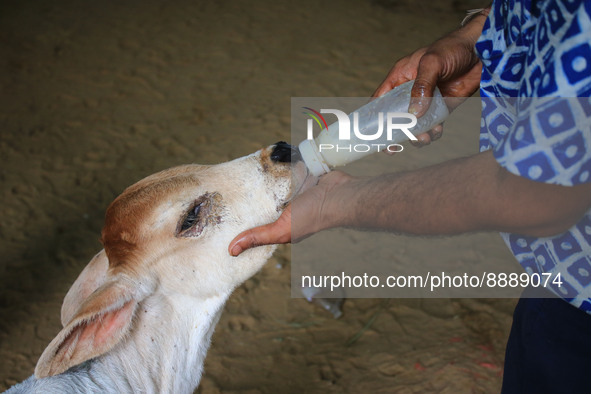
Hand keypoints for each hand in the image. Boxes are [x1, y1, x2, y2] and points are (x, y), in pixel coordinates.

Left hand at [228, 171, 353, 255]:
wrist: (340, 193)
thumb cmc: (313, 216)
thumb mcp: (282, 229)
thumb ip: (258, 237)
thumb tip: (231, 250)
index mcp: (284, 226)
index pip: (259, 224)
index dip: (244, 221)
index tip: (224, 215)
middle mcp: (289, 210)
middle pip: (264, 203)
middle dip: (250, 197)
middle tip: (227, 188)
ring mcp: (296, 192)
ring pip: (273, 185)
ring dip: (263, 179)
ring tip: (241, 172)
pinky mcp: (301, 176)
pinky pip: (285, 170)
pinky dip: (278, 166)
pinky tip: (263, 161)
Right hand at [373, 10, 487, 146]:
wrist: (482, 49)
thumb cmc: (453, 48)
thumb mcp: (432, 63)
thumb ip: (421, 86)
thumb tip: (414, 113)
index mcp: (401, 77)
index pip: (381, 99)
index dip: (375, 117)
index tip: (373, 135)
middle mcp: (410, 90)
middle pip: (396, 117)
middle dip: (396, 133)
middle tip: (394, 149)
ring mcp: (426, 100)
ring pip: (415, 124)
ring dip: (417, 135)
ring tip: (424, 139)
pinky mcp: (442, 106)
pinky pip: (433, 124)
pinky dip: (434, 132)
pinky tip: (437, 132)